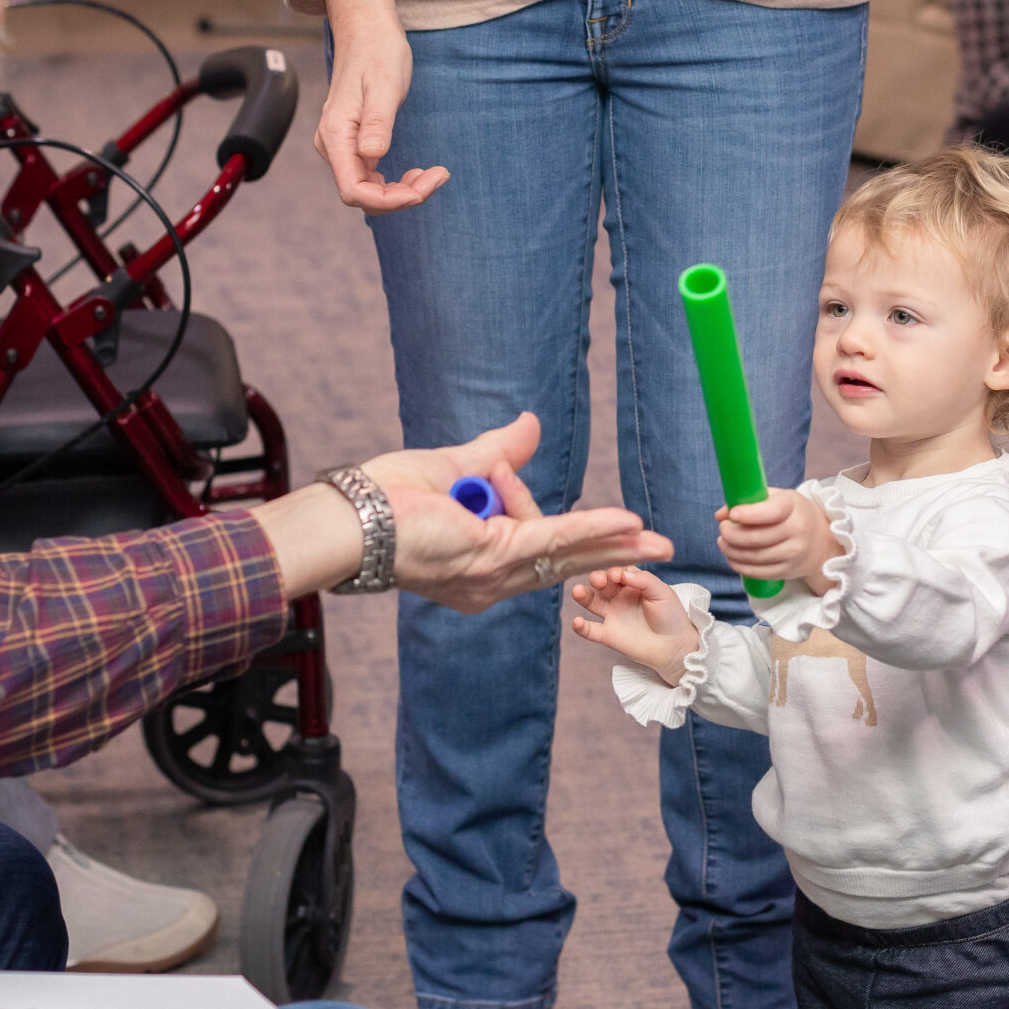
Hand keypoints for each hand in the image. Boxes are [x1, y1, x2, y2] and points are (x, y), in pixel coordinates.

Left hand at [253, 415, 670, 607]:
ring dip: (610, 539)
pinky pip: (556, 538)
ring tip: (656, 541)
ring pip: (563, 546)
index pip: (530, 539)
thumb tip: (530, 424)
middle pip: (563, 560)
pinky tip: (629, 526)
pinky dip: (593, 529)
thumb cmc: (386, 499)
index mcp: (478, 568)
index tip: (491, 467)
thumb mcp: (454, 469)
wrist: (351, 517)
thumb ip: (499, 452)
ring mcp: (494, 575)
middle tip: (655, 549)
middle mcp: (489, 583)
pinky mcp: (495, 554)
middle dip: (612, 552)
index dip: (522, 497)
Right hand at [312, 0, 446, 213]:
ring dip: (402, 191)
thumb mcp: (383, 86)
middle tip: (437, 176)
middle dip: (401, 196)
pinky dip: (396, 182)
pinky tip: (417, 173)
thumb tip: (372, 156)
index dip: (388, 200)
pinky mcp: (353, 144)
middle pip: (363, 195)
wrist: (367, 31)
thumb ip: (377, 123)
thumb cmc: (377, 52)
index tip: (421, 188)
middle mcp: (333, 146)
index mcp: (336, 135)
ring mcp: (341, 147)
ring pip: (368, 190)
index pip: (353, 190)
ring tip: (432, 174)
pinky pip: (371, 177)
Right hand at [567, 565, 700, 682]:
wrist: (675, 646)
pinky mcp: (608, 635)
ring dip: (583, 595)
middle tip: (598, 580)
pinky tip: (577, 622)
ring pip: (591, 602)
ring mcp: (612, 616)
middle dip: (598, 579)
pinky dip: (580, 627)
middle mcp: (619, 598)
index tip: (617, 576)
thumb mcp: (662, 592)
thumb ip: (643, 580)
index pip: (618, 572)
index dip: (615, 572)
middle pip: (602, 584)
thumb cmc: (671, 616)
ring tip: (577, 591)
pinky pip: (590, 630)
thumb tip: (621, 573)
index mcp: (633, 585)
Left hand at [717, 490, 842, 593]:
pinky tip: (732, 558)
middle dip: (732, 534)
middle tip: (722, 529)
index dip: (749, 514)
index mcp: (793, 506)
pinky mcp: (788, 571)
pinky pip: (759, 572)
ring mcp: (794, 553)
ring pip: (754, 556)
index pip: (771, 511)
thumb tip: (720, 515)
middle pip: (756, 538)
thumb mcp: (776, 498)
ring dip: (731, 551)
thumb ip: (749, 501)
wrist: (821, 540)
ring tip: (723, 542)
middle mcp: (797, 530)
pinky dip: (740, 566)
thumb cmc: (791, 514)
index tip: (732, 514)